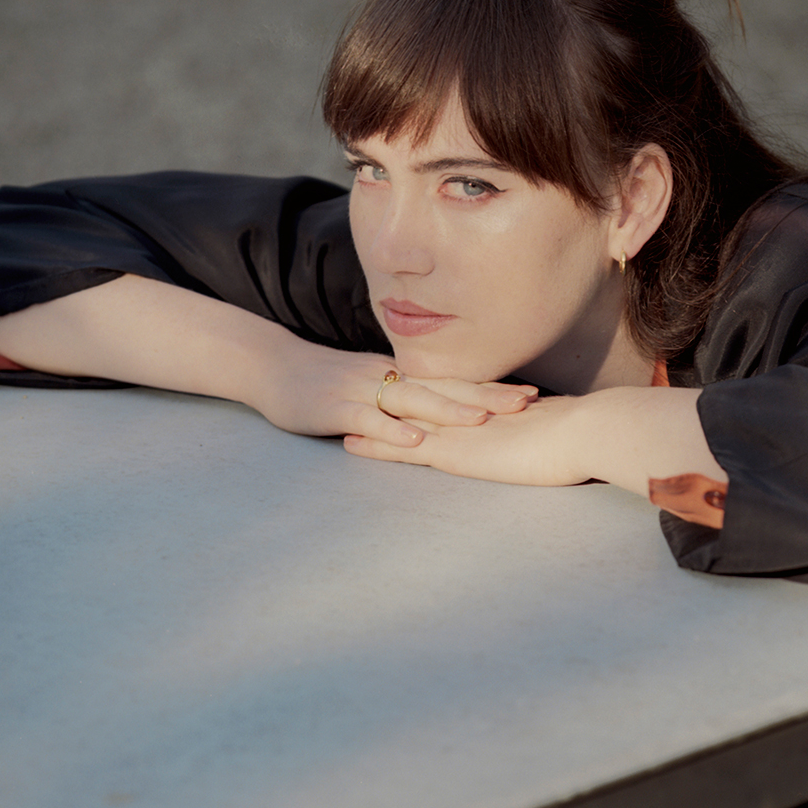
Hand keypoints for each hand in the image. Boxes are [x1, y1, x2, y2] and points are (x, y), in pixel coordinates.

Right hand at [245, 349, 536, 446]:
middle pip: (445, 386)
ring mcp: (363, 391)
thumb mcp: (373, 385)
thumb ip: (406, 395)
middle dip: (487, 395)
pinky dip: (393, 430)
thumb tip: (446, 410)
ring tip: (483, 420)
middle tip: (526, 402)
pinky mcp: (337, 408)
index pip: (455, 381)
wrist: (275, 369)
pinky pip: (369, 418)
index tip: (531, 393)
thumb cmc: (327, 383)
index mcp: (401, 375)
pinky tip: (416, 439)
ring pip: (413, 400)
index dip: (492, 387)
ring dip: (449, 411)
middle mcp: (389, 378)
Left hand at [342, 393, 592, 485]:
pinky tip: (350, 444)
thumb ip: (543, 426)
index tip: (397, 383)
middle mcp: (468, 411)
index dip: (420, 389)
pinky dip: (377, 446)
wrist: (587, 431)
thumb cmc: (585, 433)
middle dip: (387, 395)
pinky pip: (406, 448)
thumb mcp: (557, 427)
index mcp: (490, 405)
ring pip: (403, 419)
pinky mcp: (455, 451)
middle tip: (356, 388)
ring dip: (371, 417)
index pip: (447, 393)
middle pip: (418, 398)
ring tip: (339, 414)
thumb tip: (552, 428)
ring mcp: (459, 429)